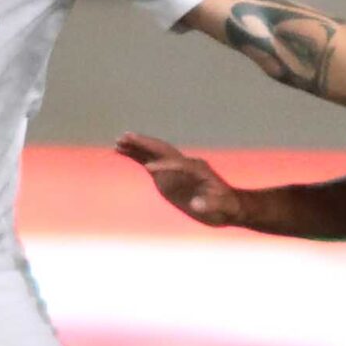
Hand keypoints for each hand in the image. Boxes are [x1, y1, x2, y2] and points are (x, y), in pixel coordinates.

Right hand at [116, 133, 245, 225]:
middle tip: (127, 138)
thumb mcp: (222, 207)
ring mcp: (175, 168)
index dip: (164, 166)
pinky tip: (123, 152)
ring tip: (118, 142)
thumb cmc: (226, 206)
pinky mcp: (168, 176)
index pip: (178, 163)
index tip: (148, 170)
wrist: (227, 205)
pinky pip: (149, 162)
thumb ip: (211, 205)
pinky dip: (136, 156)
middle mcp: (185, 164)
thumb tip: (196, 204)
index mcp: (198, 168)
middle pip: (163, 150)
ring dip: (137, 147)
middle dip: (146, 144)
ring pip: (154, 153)